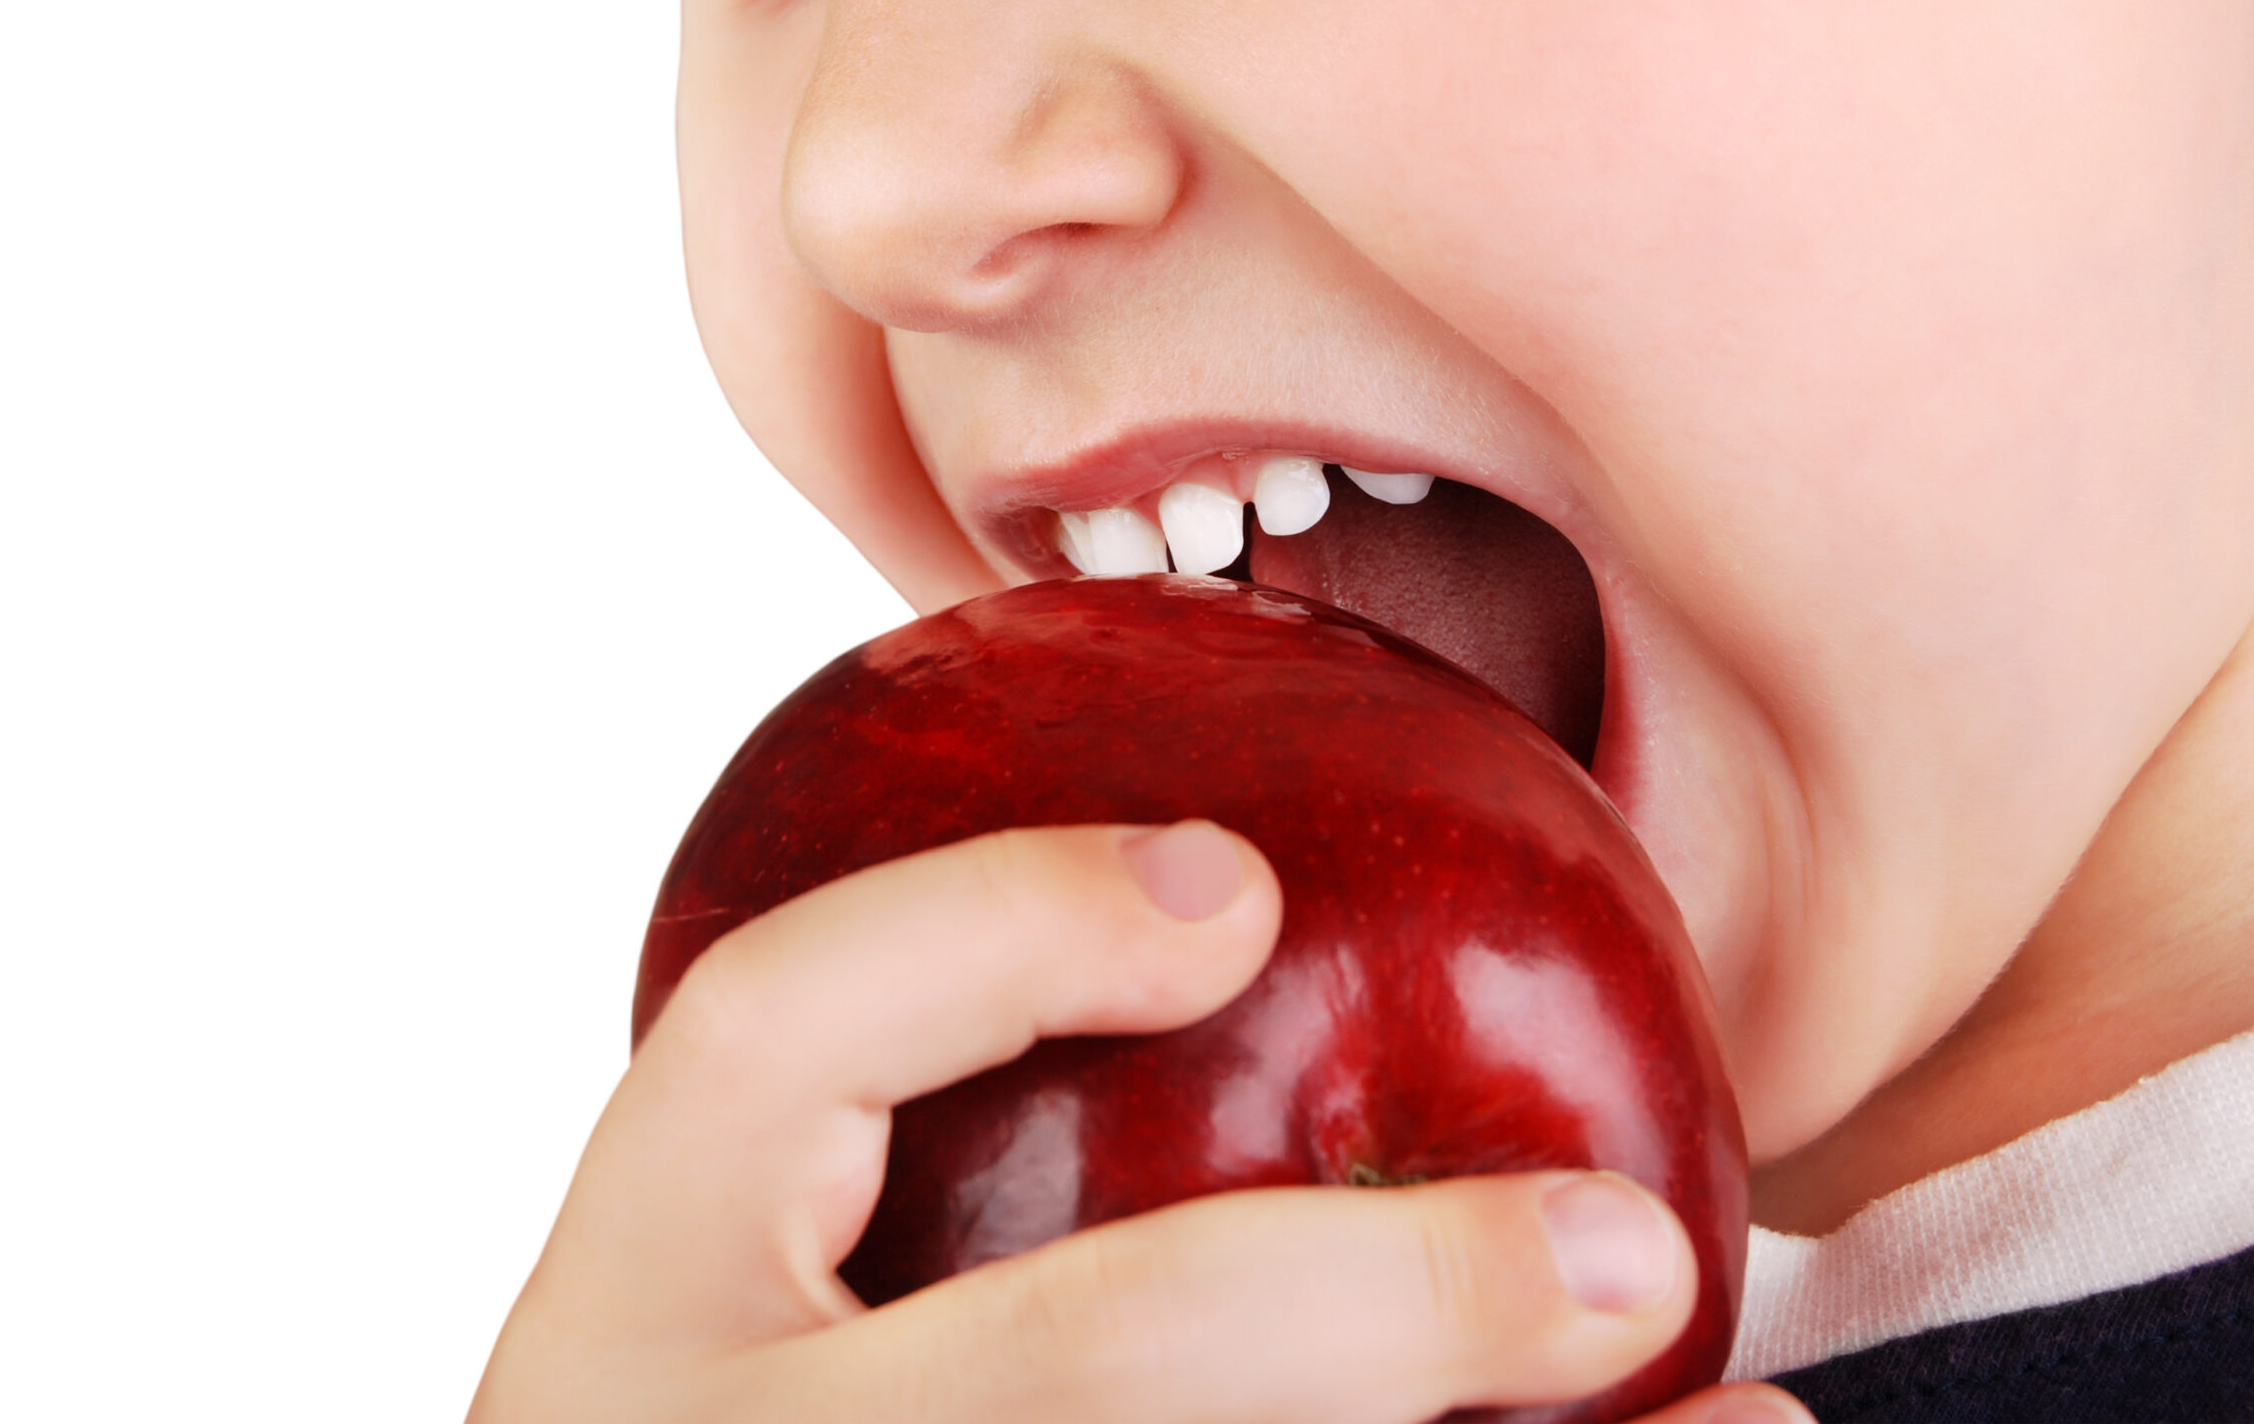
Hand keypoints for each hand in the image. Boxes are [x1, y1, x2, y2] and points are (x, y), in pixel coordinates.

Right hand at [469, 821, 1812, 1423]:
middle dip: (1387, 1306)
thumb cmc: (770, 1417)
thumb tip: (1242, 924)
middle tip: (1634, 1254)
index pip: (768, 1035)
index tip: (1242, 884)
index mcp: (619, 1315)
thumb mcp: (740, 1308)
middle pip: (1082, 1362)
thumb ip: (884, 1166)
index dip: (1005, 924)